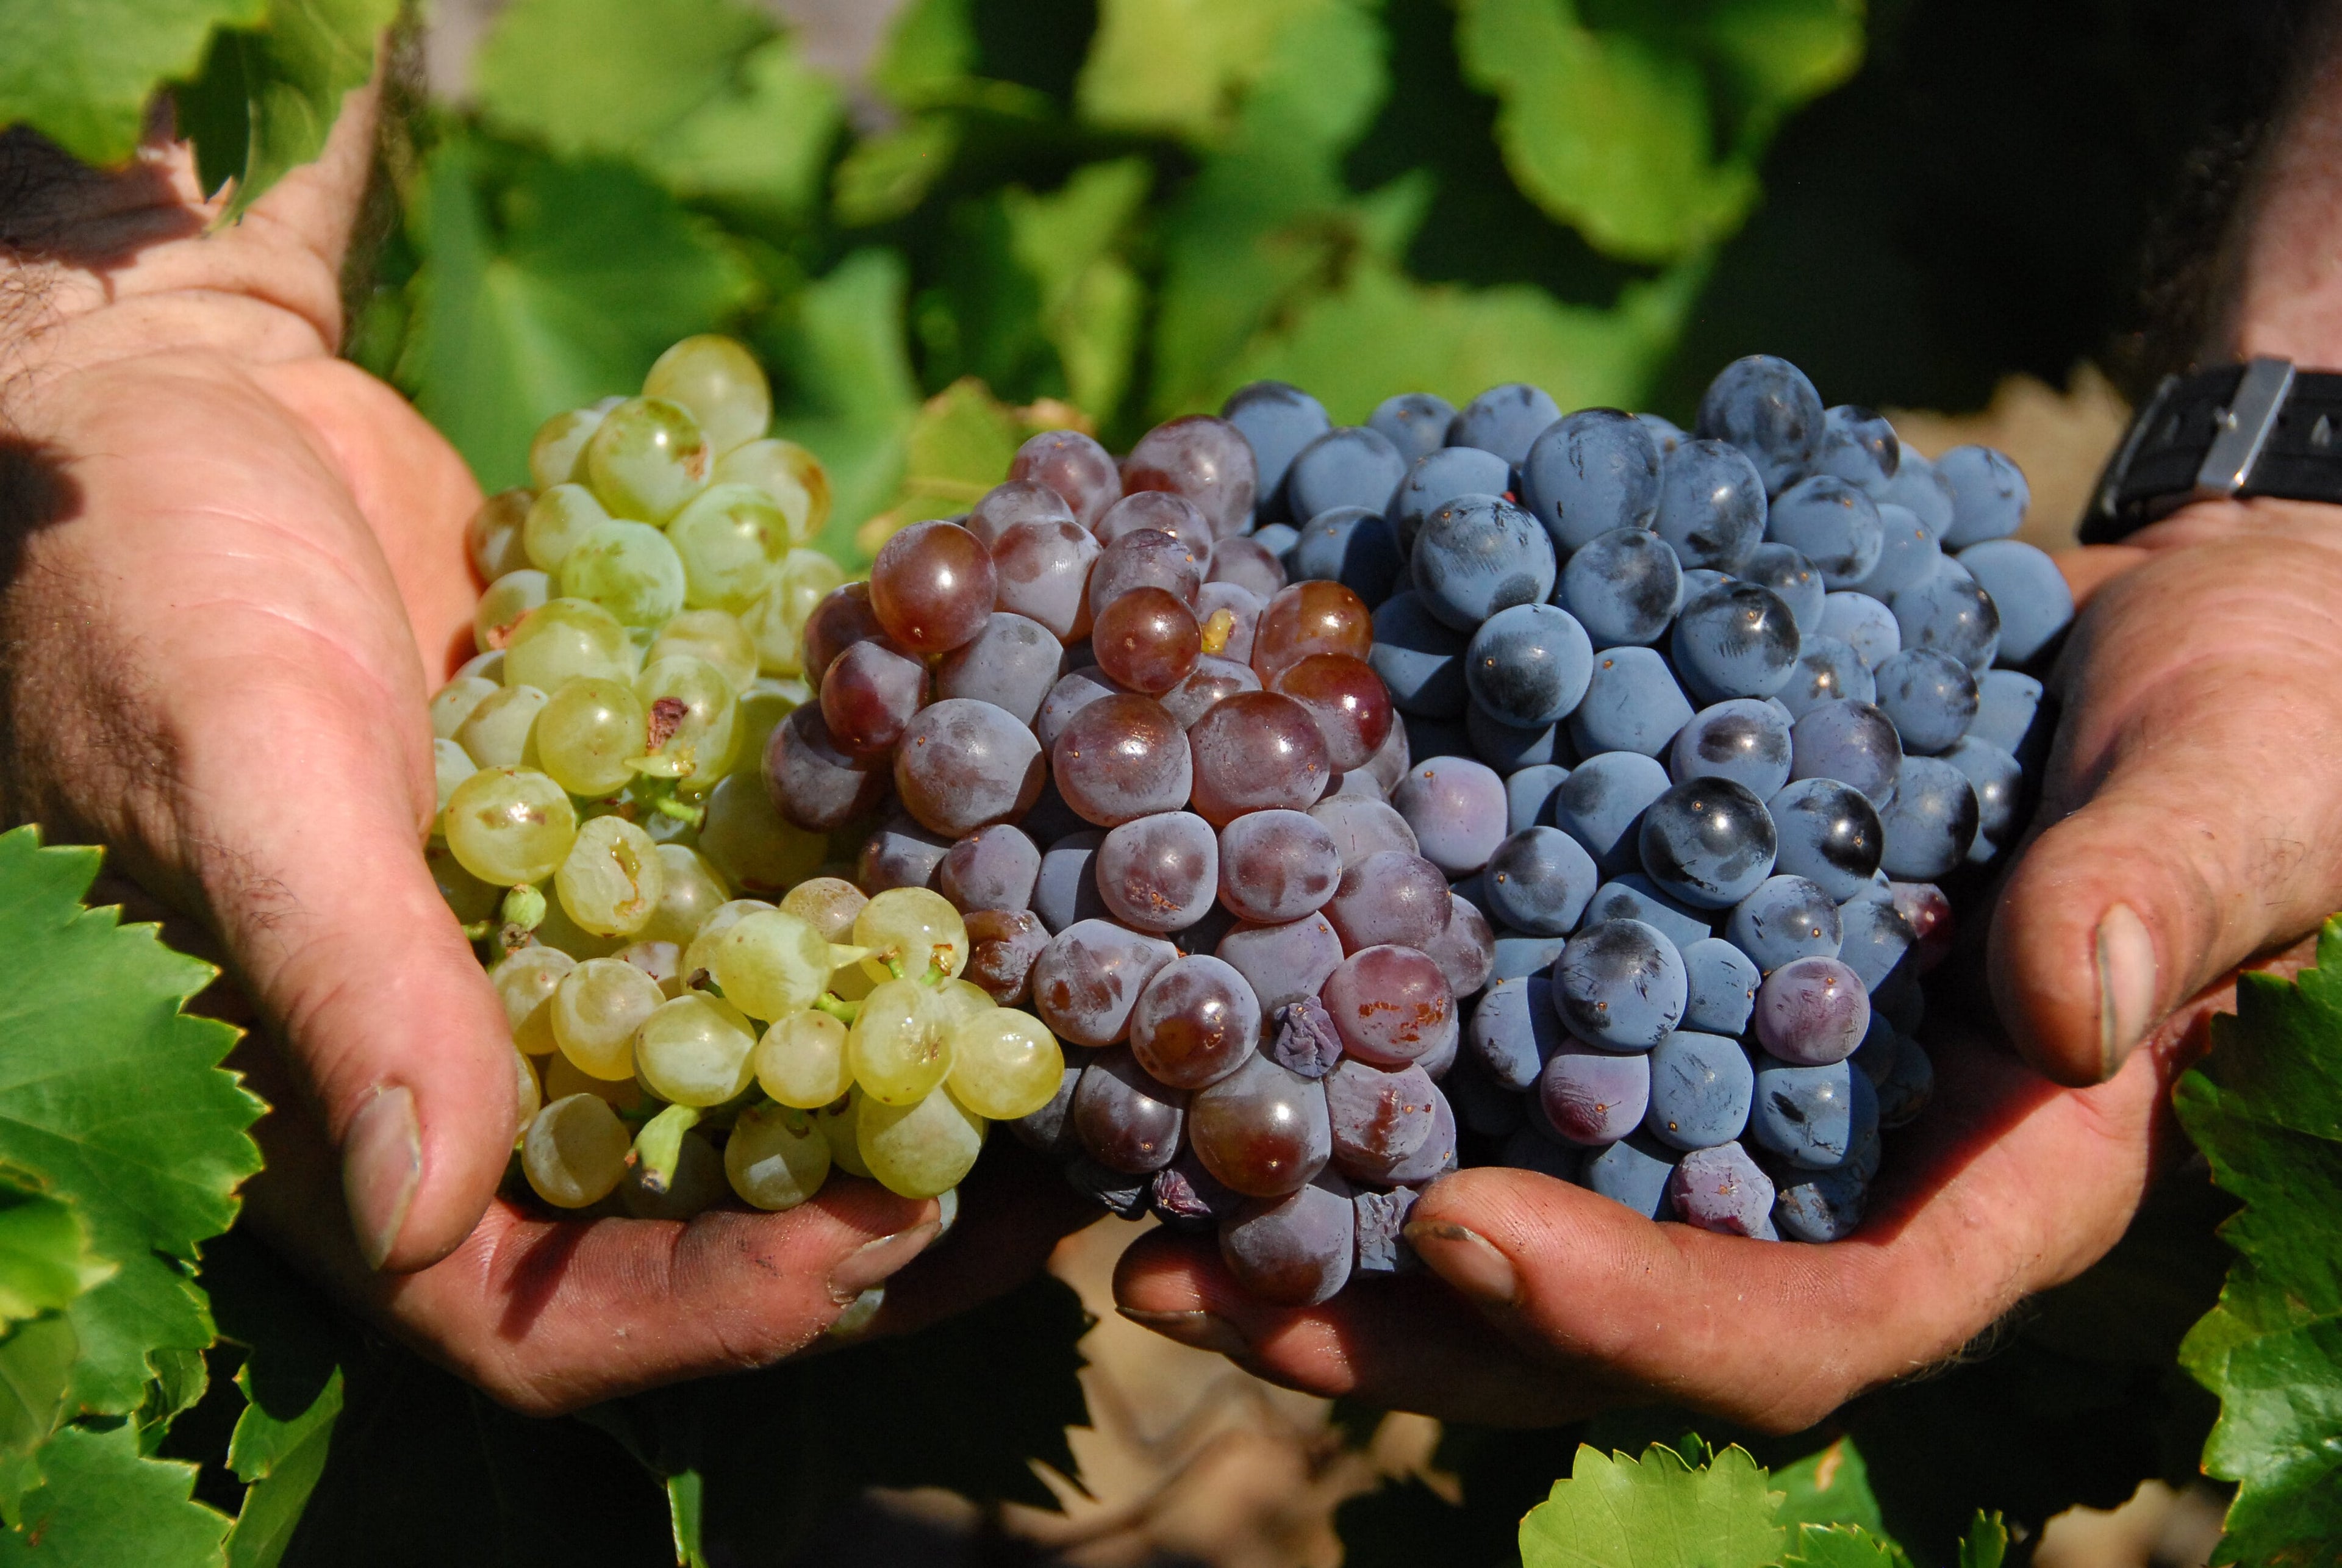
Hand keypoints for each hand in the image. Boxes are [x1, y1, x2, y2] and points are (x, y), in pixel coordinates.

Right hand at [0, 98, 1085, 1413]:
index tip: (888, 1234)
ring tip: (1076, 1052)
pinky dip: (875, 916)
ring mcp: (561, 943)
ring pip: (756, 1069)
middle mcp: (474, 1056)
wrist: (192, 403)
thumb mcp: (246, 769)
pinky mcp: (625, 830)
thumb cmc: (151, 584)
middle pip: (693, 1215)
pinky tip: (1010, 878)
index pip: (539, 1312)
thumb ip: (344, 980)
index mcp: (348, 1111)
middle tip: (1061, 1184)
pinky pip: (763, 909)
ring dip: (913, 1077)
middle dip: (876, 1216)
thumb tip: (424, 1219)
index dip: (715, 1307)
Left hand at [1115, 528, 2333, 1425]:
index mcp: (1997, 1187)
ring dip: (1326, 1238)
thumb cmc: (2269, 714)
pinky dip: (1368, 1074)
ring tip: (1132, 1211)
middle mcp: (1843, 1178)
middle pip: (1609, 1323)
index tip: (1452, 1226)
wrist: (2174, 634)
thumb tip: (2061, 1015)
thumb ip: (2170, 896)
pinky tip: (1222, 1038)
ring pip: (1523, 1226)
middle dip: (1401, 1328)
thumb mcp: (2256, 784)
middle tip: (1178, 1282)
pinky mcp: (1663, 995)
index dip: (1638, 1314)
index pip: (1817, 1329)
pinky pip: (1506, 1076)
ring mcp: (1737, 1098)